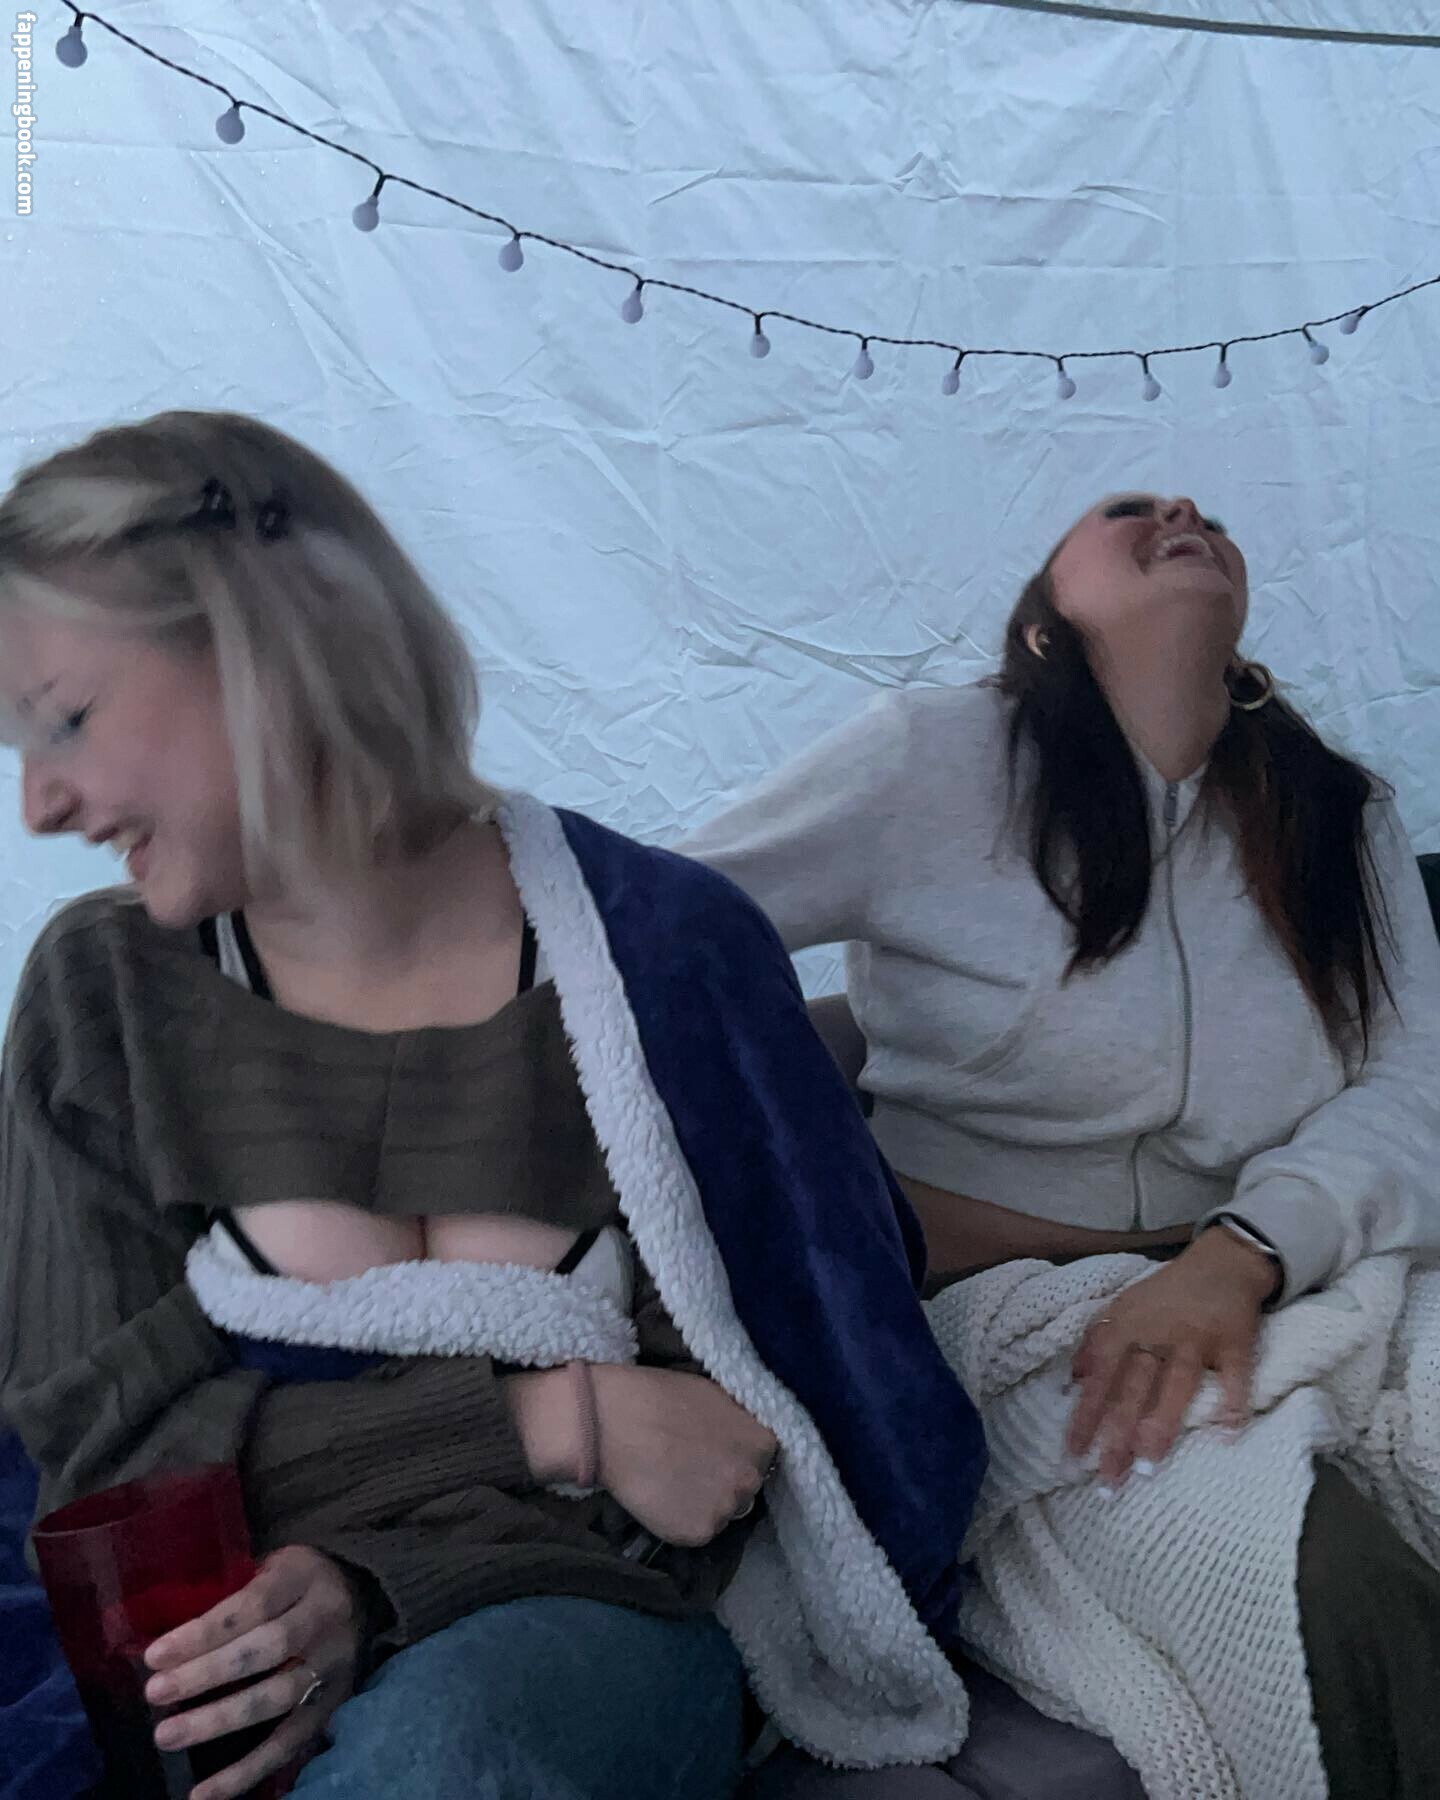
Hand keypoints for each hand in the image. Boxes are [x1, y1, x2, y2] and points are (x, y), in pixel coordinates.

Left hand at [142, 1546, 362, 1799]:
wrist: (360, 1594)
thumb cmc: (294, 1583)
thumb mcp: (270, 1566)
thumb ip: (231, 1594)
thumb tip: (169, 1643)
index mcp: (305, 1576)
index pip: (254, 1604)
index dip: (205, 1631)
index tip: (155, 1655)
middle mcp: (325, 1620)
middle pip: (268, 1649)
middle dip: (207, 1674)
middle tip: (156, 1692)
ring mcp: (333, 1667)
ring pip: (278, 1699)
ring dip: (219, 1720)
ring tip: (168, 1735)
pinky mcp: (332, 1707)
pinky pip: (290, 1744)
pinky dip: (246, 1771)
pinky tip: (203, 1792)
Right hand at [593, 1365, 777, 1545]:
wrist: (613, 1422)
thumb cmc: (661, 1397)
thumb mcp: (716, 1396)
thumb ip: (738, 1424)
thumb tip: (741, 1437)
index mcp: (762, 1443)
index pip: (760, 1458)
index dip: (735, 1454)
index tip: (712, 1450)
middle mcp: (752, 1479)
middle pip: (745, 1488)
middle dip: (723, 1479)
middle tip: (691, 1466)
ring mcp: (726, 1509)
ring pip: (722, 1512)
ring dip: (704, 1502)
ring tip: (672, 1481)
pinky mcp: (698, 1533)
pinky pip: (697, 1530)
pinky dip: (681, 1519)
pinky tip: (661, 1497)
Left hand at [1066, 1227, 1277, 1485]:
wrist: (1222, 1261)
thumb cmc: (1166, 1294)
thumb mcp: (1124, 1307)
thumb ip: (1098, 1340)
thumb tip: (1073, 1379)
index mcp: (1127, 1324)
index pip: (1100, 1374)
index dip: (1086, 1412)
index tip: (1074, 1453)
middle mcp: (1158, 1332)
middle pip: (1134, 1387)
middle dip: (1118, 1434)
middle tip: (1107, 1479)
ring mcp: (1197, 1338)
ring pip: (1176, 1385)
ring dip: (1160, 1425)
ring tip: (1147, 1466)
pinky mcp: (1235, 1343)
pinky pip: (1234, 1377)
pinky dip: (1232, 1405)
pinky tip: (1226, 1437)